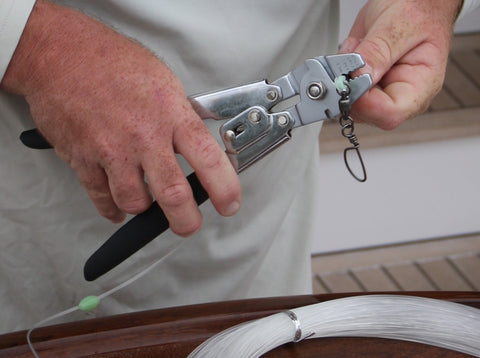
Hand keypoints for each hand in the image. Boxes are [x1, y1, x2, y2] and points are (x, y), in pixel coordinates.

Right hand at [1, 0, 240, 234]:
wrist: (62, 54)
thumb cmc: (112, 62)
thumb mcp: (163, 82)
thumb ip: (181, 117)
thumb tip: (197, 144)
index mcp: (170, 114)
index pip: (208, 159)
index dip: (224, 188)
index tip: (229, 204)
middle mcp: (144, 136)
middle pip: (173, 194)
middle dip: (186, 220)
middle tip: (189, 225)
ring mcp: (112, 150)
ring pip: (135, 202)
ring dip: (144, 208)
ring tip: (148, 202)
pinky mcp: (84, 159)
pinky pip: (102, 198)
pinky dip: (113, 209)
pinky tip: (119, 206)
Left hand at [339, 0, 462, 129]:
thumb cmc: (420, 9)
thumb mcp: (401, 25)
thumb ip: (379, 52)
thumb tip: (359, 77)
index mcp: (420, 86)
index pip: (390, 113)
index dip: (365, 104)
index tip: (350, 82)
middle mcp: (400, 93)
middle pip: (366, 113)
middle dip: (349, 89)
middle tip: (348, 60)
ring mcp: (380, 90)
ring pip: (349, 102)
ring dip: (343, 76)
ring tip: (357, 47)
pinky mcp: (364, 83)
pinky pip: (342, 87)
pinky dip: (339, 69)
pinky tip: (354, 48)